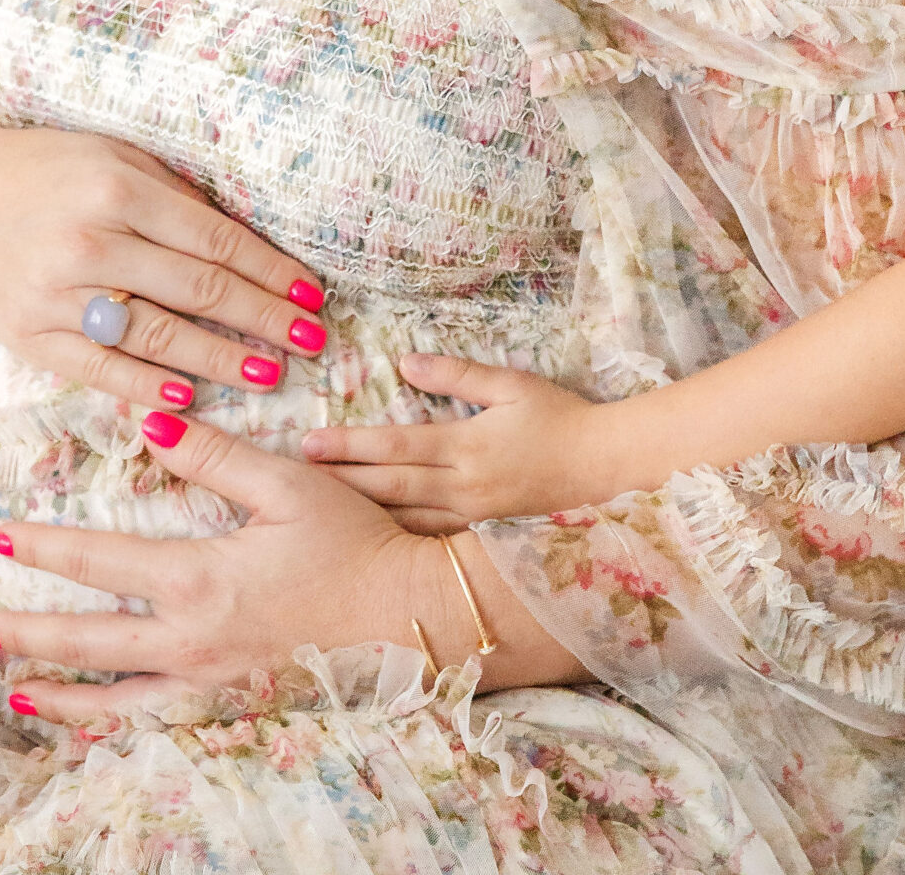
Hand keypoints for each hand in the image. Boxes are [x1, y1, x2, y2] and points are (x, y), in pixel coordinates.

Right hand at [0, 110, 327, 412]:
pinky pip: (100, 370)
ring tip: (268, 374)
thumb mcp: (116, 159)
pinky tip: (190, 398)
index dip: (270, 271)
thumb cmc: (48, 170)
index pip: (216, 241)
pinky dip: (148, 386)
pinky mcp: (29, 336)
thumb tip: (245, 245)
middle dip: (264, 319)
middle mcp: (90, 243)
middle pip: (198, 291)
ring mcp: (56, 295)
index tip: (312, 293)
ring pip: (156, 336)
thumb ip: (174, 198)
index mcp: (119, 190)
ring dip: (221, 360)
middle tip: (313, 341)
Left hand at [0, 412, 579, 720]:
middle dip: (31, 635)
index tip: (3, 539)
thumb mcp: (290, 484)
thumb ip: (216, 455)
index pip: (103, 564)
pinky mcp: (235, 705)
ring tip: (17, 692)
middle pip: (90, 644)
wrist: (412, 618)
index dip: (49, 551)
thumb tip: (152, 421)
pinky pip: (160, 721)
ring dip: (61, 694)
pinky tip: (97, 720)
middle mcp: (192, 642)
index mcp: (201, 580)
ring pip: (116, 699)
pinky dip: (117, 723)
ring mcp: (212, 683)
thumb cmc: (356, 542)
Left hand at [302, 353, 620, 525]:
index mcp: (466, 448)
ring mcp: (472, 520)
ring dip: (360, 513)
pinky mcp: (482, 537)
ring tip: (321, 509)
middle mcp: (462, 489)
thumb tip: (407, 365)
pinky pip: (428, 540)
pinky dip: (394, 537)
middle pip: (389, 486)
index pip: (394, 446)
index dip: (349, 446)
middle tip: (296, 480)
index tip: (310, 445)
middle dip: (340, 482)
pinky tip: (370, 539)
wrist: (608, 470)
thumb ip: (457, 376)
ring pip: (402, 520)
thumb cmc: (562, 420)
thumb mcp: (511, 386)